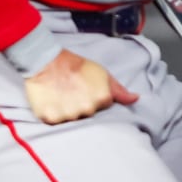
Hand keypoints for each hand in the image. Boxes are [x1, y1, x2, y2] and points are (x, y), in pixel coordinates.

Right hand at [22, 50, 136, 124]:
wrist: (45, 59)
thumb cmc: (74, 64)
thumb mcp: (101, 73)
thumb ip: (119, 89)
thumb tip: (135, 99)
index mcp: (102, 98)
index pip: (102, 106)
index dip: (93, 96)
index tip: (84, 87)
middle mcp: (87, 109)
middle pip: (87, 114)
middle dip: (80, 104)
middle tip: (71, 90)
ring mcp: (69, 115)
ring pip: (71, 119)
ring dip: (67, 110)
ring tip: (61, 94)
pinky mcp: (51, 118)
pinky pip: (55, 122)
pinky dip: (53, 113)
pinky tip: (52, 100)